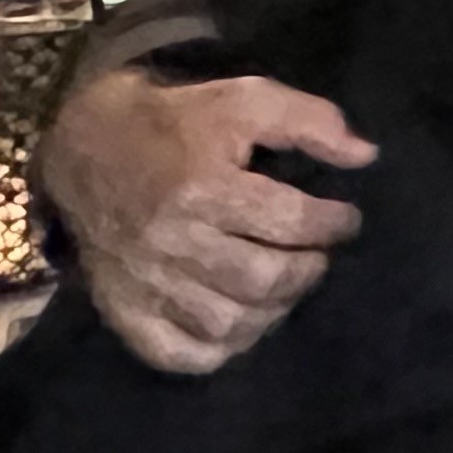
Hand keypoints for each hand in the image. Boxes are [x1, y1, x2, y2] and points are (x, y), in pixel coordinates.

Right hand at [40, 68, 373, 374]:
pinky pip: (177, 353)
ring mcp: (143, 283)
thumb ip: (311, 121)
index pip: (288, 221)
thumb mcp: (246, 100)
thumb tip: (366, 156)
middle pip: (261, 278)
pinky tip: (245, 322)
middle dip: (309, 270)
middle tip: (319, 254)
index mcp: (201, 187)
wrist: (87, 146)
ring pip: (225, 322)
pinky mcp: (122, 311)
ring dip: (274, 310)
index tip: (347, 220)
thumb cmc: (178, 122)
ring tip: (288, 284)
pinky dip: (221, 349)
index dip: (333, 224)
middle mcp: (170, 241)